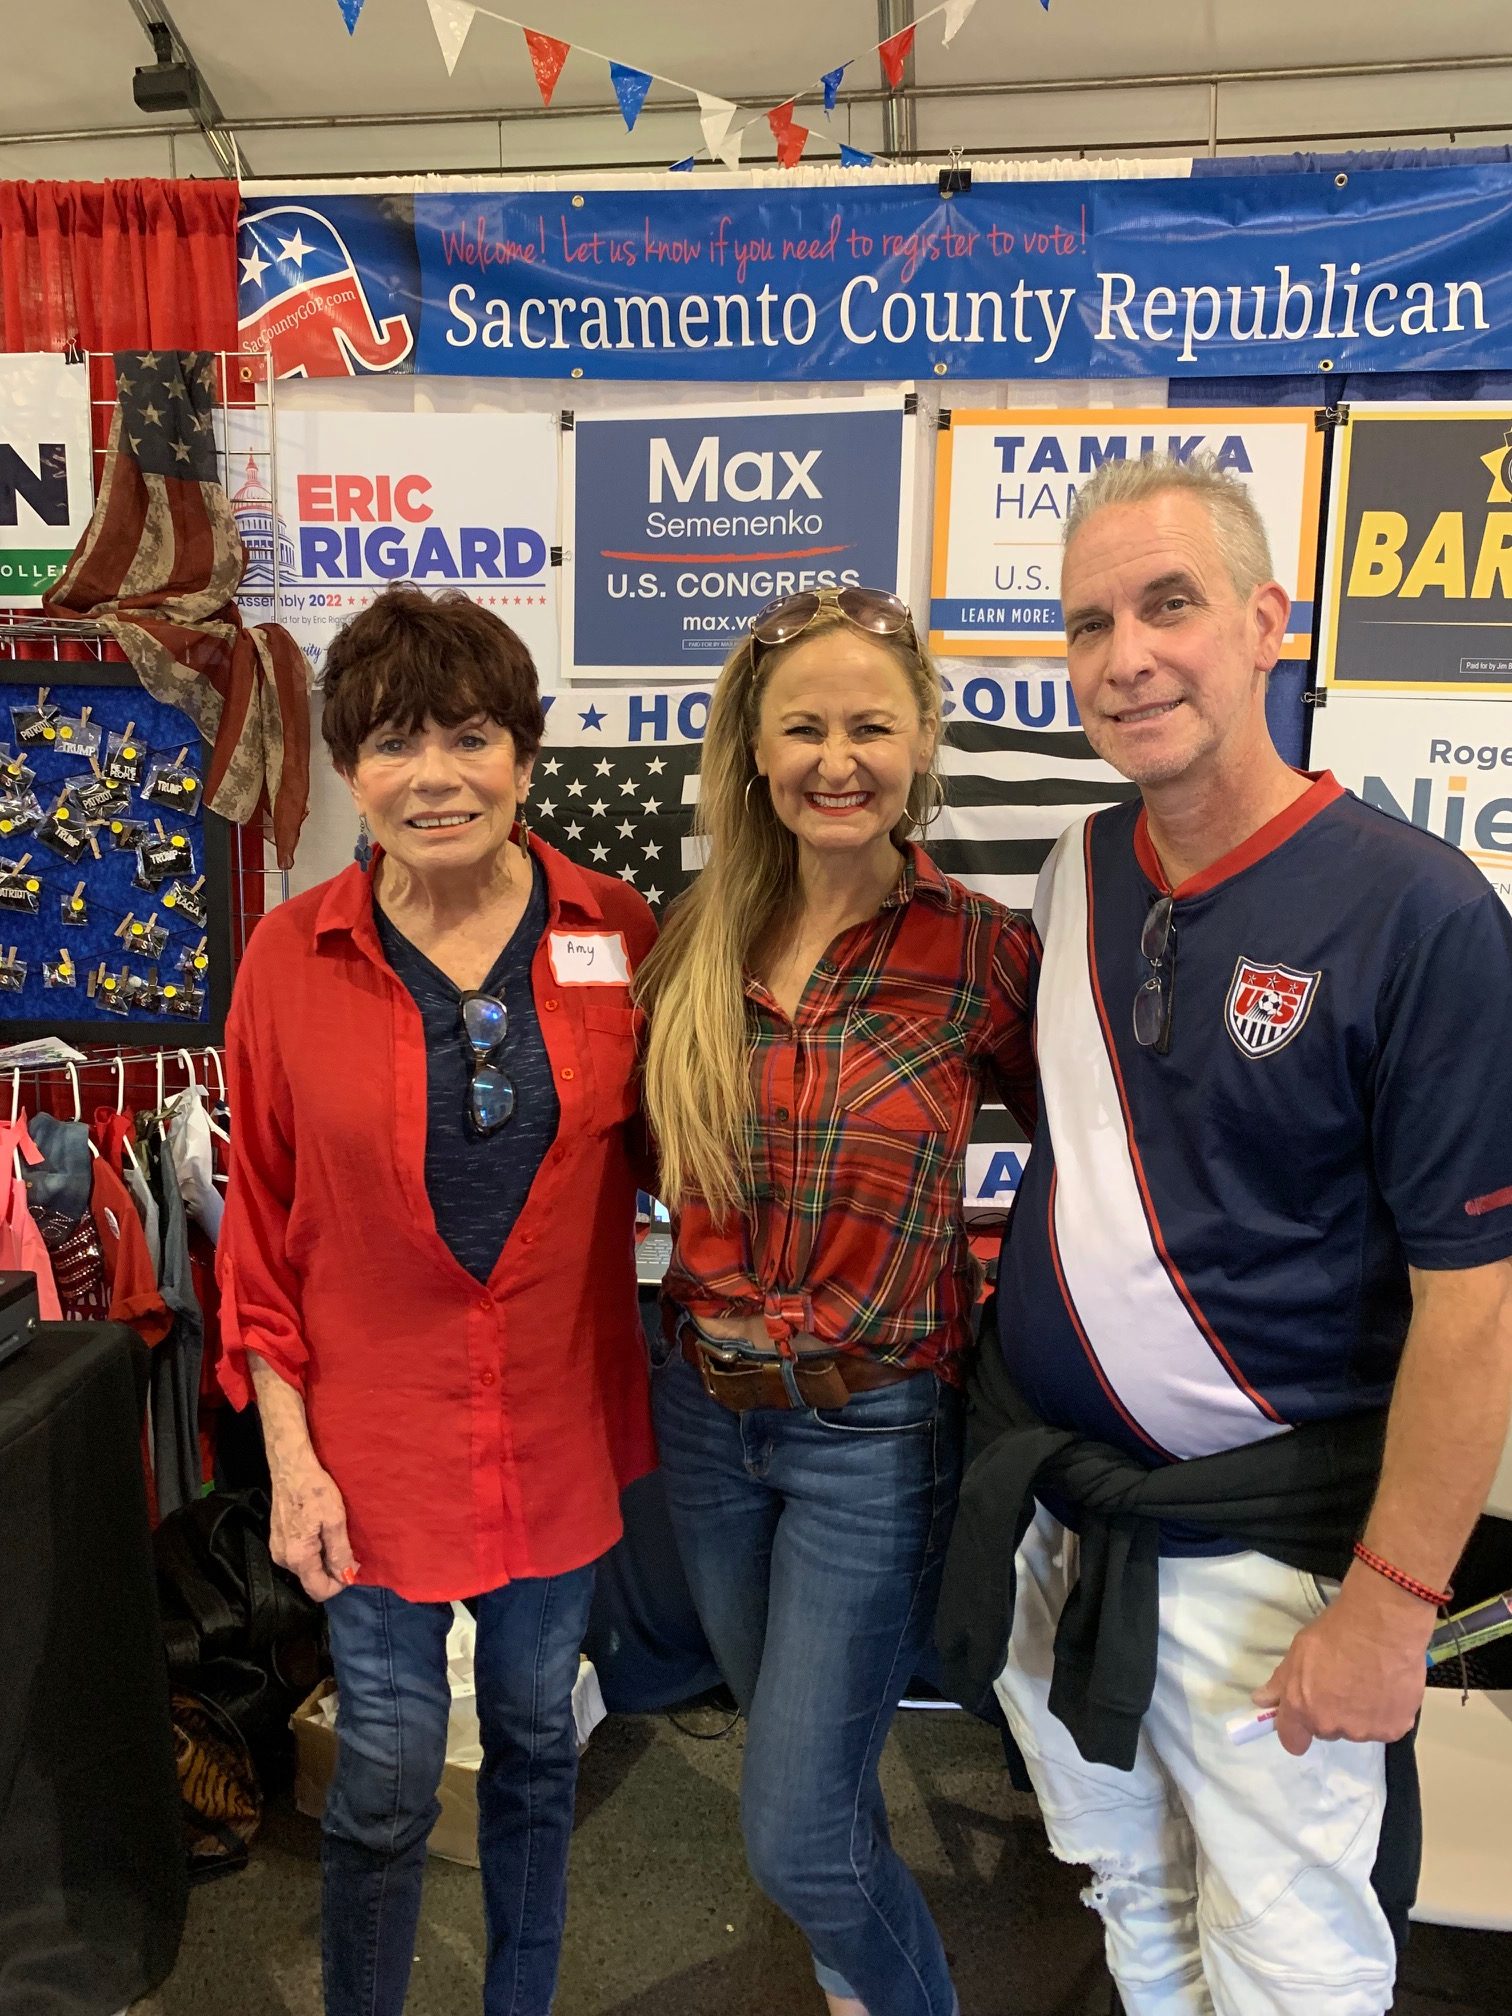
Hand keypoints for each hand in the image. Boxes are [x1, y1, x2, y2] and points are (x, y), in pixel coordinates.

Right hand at [268, 1453, 357, 1603]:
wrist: (291, 1468)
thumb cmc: (315, 1490)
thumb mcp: (335, 1519)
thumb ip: (340, 1552)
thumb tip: (347, 1577)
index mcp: (298, 1557)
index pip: (318, 1590)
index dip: (339, 1584)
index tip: (353, 1567)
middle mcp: (283, 1559)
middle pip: (312, 1581)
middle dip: (332, 1572)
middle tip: (349, 1550)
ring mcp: (277, 1550)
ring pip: (306, 1569)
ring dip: (323, 1561)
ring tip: (336, 1538)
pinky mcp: (277, 1540)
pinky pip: (299, 1557)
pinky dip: (313, 1552)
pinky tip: (322, 1533)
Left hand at [1253, 1572, 1432, 1755]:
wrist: (1385, 1624)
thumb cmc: (1337, 1631)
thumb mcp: (1299, 1649)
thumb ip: (1280, 1681)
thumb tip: (1262, 1700)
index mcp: (1302, 1708)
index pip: (1292, 1741)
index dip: (1297, 1730)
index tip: (1304, 1716)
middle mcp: (1331, 1725)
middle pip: (1327, 1730)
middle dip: (1331, 1712)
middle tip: (1342, 1682)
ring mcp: (1363, 1731)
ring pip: (1357, 1729)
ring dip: (1360, 1713)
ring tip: (1369, 1680)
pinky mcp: (1393, 1730)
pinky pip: (1384, 1727)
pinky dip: (1386, 1713)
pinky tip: (1388, 1686)